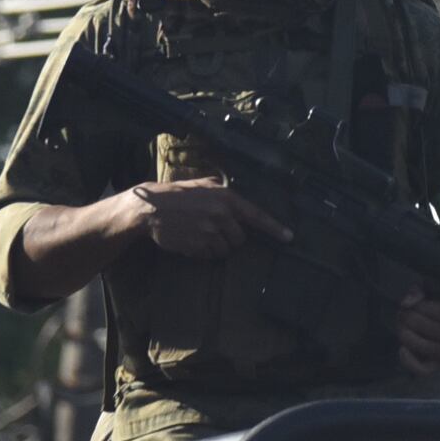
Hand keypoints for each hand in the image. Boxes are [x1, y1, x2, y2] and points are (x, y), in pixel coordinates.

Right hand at [119, 176, 289, 261]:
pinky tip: (190, 240)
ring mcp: (209, 232)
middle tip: (213, 229)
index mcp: (226, 198)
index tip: (289, 238)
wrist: (150, 208)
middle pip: (240, 239)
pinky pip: (208, 256)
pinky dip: (201, 252)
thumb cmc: (178, 194)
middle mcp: (221, 215)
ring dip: (215, 247)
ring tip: (199, 233)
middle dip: (230, 238)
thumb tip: (238, 199)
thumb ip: (222, 190)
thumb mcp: (203, 184)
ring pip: (224, 250)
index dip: (274, 228)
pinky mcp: (197, 246)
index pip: (256, 216)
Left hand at [395, 292, 439, 373]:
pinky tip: (402, 348)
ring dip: (405, 334)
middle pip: (426, 327)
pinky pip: (422, 370)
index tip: (414, 303)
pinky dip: (408, 361)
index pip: (439, 311)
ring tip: (401, 326)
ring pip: (422, 346)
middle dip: (409, 317)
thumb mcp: (434, 294)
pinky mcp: (437, 366)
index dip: (420, 305)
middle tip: (403, 313)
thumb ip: (419, 292)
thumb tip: (405, 304)